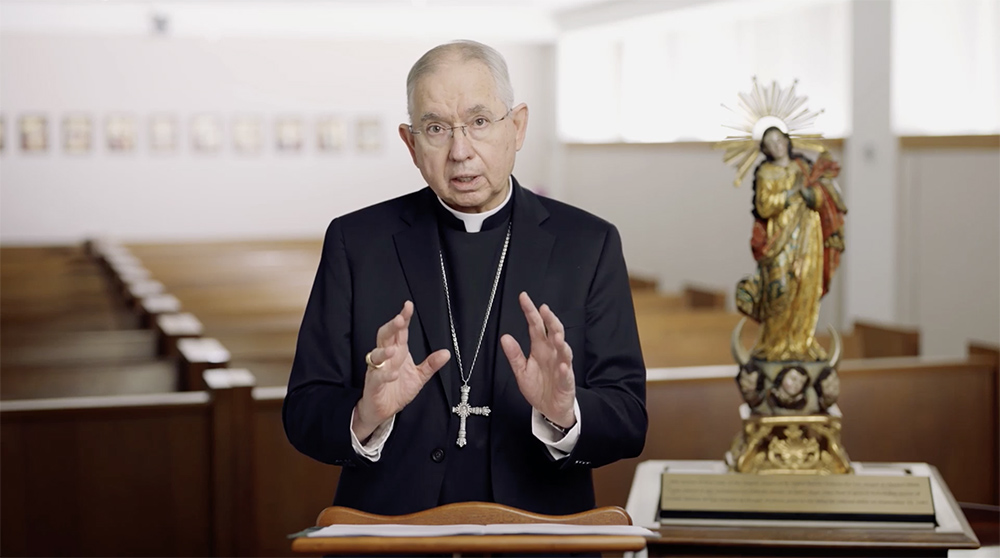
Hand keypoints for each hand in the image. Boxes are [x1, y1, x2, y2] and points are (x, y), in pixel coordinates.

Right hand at [353, 301, 450, 440]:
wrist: (382, 411)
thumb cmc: (397, 390)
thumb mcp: (419, 376)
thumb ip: (431, 364)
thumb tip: (446, 353)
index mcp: (398, 352)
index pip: (400, 332)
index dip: (403, 318)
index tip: (408, 306)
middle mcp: (386, 358)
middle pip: (385, 337)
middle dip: (391, 327)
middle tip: (399, 319)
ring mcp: (378, 370)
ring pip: (376, 355)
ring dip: (384, 351)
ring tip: (394, 349)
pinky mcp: (373, 384)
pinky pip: (377, 376)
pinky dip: (385, 374)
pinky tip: (393, 373)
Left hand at [500, 292, 576, 428]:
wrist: (550, 408)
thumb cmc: (538, 387)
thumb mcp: (521, 371)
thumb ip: (514, 355)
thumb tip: (505, 337)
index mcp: (540, 348)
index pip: (535, 326)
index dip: (530, 312)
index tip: (524, 298)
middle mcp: (552, 353)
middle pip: (553, 332)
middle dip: (550, 321)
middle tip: (544, 310)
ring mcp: (561, 366)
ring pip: (564, 351)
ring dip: (561, 342)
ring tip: (557, 336)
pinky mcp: (566, 382)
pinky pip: (566, 375)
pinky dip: (565, 370)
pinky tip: (563, 365)